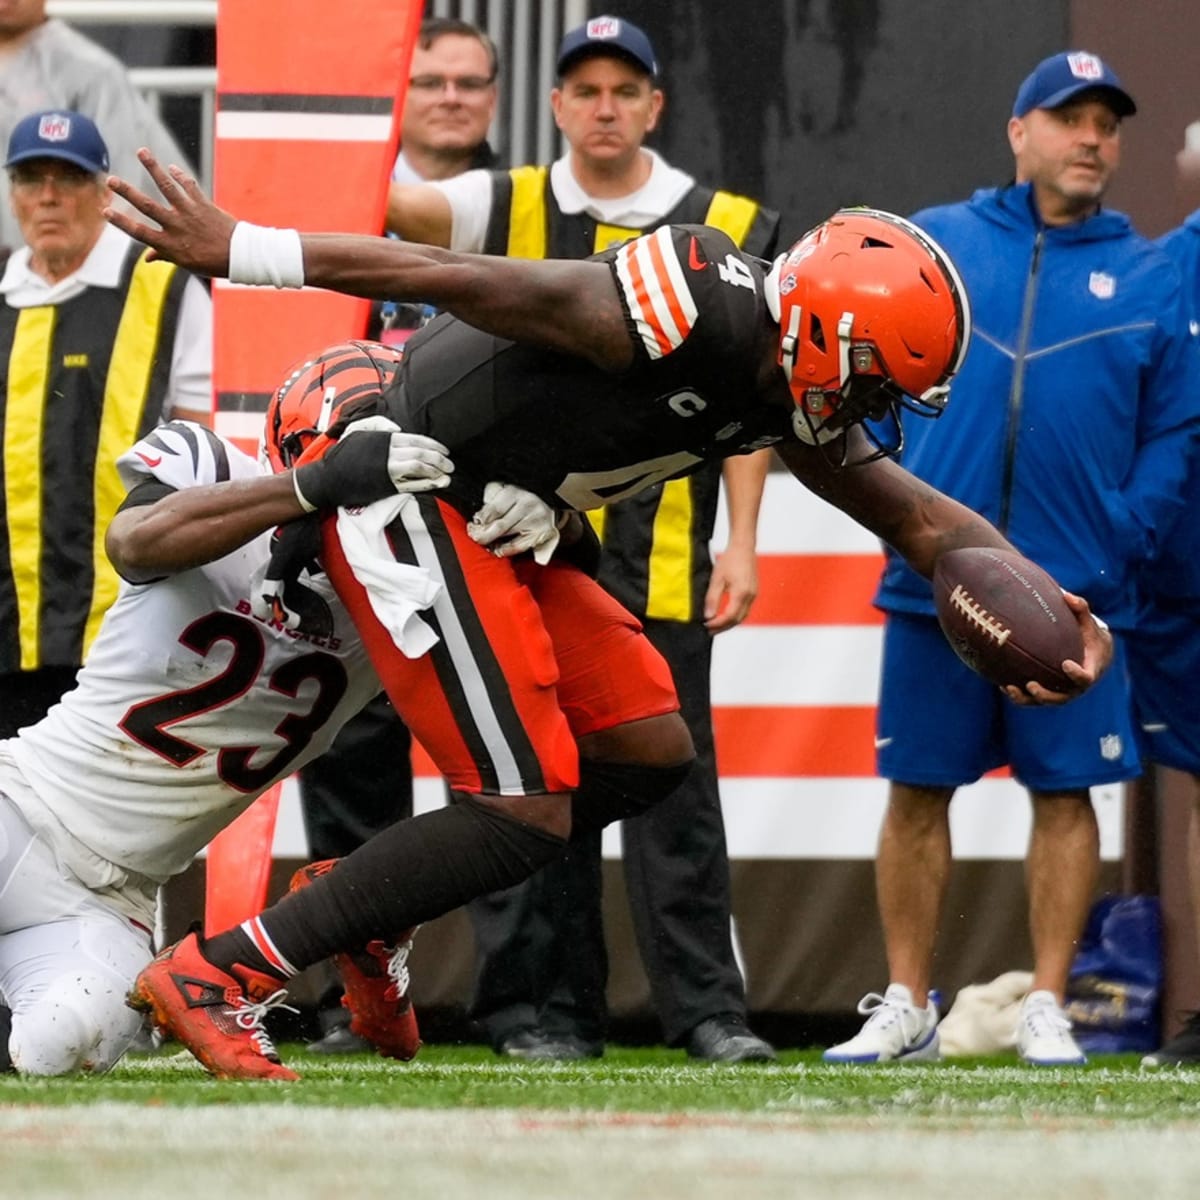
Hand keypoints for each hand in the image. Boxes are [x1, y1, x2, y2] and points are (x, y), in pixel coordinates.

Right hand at [105, 148, 235, 275]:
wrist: (240, 256)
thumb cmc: (211, 262)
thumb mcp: (186, 264)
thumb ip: (165, 255)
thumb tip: (146, 257)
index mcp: (170, 244)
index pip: (139, 232)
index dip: (122, 222)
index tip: (106, 211)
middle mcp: (177, 227)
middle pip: (147, 206)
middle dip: (127, 192)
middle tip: (111, 180)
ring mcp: (190, 213)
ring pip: (167, 187)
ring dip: (153, 168)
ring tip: (141, 152)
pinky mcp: (204, 204)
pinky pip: (190, 186)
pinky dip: (181, 176)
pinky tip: (171, 167)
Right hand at [293, 430, 452, 510]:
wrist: (328, 478)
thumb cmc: (342, 454)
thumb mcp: (357, 430)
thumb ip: (378, 424)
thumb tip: (397, 429)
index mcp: (384, 438)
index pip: (416, 439)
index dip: (434, 445)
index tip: (445, 451)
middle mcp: (389, 452)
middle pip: (422, 452)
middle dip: (440, 459)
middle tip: (450, 465)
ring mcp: (389, 469)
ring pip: (420, 467)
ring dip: (437, 471)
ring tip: (447, 475)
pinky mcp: (387, 486)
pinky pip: (412, 484)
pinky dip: (428, 484)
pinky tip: (438, 484)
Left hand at [468, 482, 561, 563]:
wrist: (545, 503)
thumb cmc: (518, 501)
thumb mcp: (502, 495)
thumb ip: (489, 505)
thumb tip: (477, 523)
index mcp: (514, 492)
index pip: (493, 510)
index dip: (480, 521)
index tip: (473, 526)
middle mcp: (527, 504)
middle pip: (500, 525)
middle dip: (483, 535)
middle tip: (476, 538)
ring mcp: (536, 519)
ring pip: (507, 536)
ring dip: (492, 542)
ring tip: (486, 543)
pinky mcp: (542, 532)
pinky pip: (518, 546)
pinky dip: (505, 550)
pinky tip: (497, 549)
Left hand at [704, 540, 758, 632]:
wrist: (743, 547)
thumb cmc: (730, 559)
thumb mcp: (717, 579)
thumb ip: (712, 599)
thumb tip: (708, 616)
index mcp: (741, 593)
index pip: (729, 616)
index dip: (717, 624)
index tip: (706, 625)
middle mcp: (750, 596)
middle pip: (737, 620)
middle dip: (723, 627)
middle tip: (709, 631)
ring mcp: (753, 594)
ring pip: (742, 616)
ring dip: (729, 623)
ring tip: (716, 626)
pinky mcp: (753, 592)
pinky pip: (745, 609)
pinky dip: (735, 615)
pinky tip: (725, 615)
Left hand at [1002, 591, 1112, 706]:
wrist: (1092, 653)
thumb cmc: (1089, 635)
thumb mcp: (1088, 622)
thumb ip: (1080, 609)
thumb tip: (1066, 595)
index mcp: (1089, 672)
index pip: (1085, 678)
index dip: (1076, 674)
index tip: (1066, 664)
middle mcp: (1075, 687)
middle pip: (1061, 697)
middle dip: (1046, 694)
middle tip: (1031, 684)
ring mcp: (1061, 692)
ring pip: (1044, 701)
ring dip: (1026, 698)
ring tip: (1009, 688)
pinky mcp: (1049, 692)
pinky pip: (1033, 698)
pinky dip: (1019, 694)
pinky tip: (1002, 685)